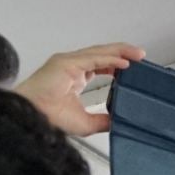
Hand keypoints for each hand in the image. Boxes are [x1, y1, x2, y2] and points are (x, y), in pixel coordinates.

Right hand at [16, 42, 144, 136]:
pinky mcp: (66, 63)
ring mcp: (68, 62)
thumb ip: (102, 120)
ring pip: (99, 53)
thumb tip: (118, 122)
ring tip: (138, 54)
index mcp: (75, 77)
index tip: (133, 67)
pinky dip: (110, 60)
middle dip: (123, 53)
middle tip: (141, 56)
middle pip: (102, 55)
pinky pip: (93, 59)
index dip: (117, 64)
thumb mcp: (86, 123)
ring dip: (120, 52)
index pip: (100, 64)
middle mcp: (72, 66)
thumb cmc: (48, 117)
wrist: (32, 117)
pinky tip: (125, 62)